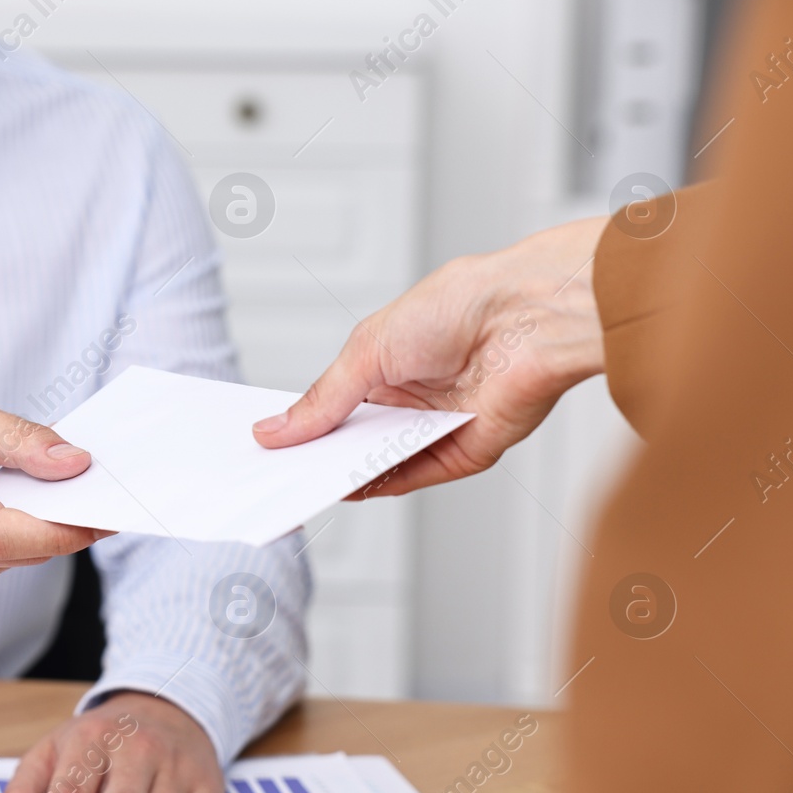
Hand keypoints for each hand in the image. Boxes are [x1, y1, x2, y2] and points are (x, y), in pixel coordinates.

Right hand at [0, 405, 109, 600]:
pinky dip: (8, 547)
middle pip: (14, 554)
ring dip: (33, 536)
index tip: (105, 513)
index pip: (5, 535)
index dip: (62, 530)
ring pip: (9, 565)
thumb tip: (76, 464)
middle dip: (59, 527)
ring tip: (30, 495)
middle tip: (90, 495)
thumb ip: (20, 440)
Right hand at [253, 216, 608, 495]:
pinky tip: (348, 487)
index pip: (335, 408)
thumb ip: (323, 400)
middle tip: (277, 473)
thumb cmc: (461, 304)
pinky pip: (415, 477)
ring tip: (302, 482)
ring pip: (382, 464)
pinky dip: (381, 485)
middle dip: (318, 457)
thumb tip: (277, 429)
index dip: (302, 427)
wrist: (526, 313)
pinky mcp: (466, 452)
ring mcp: (438, 428)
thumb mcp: (367, 350)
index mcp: (385, 366)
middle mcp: (412, 399)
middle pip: (354, 441)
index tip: (267, 446)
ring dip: (344, 475)